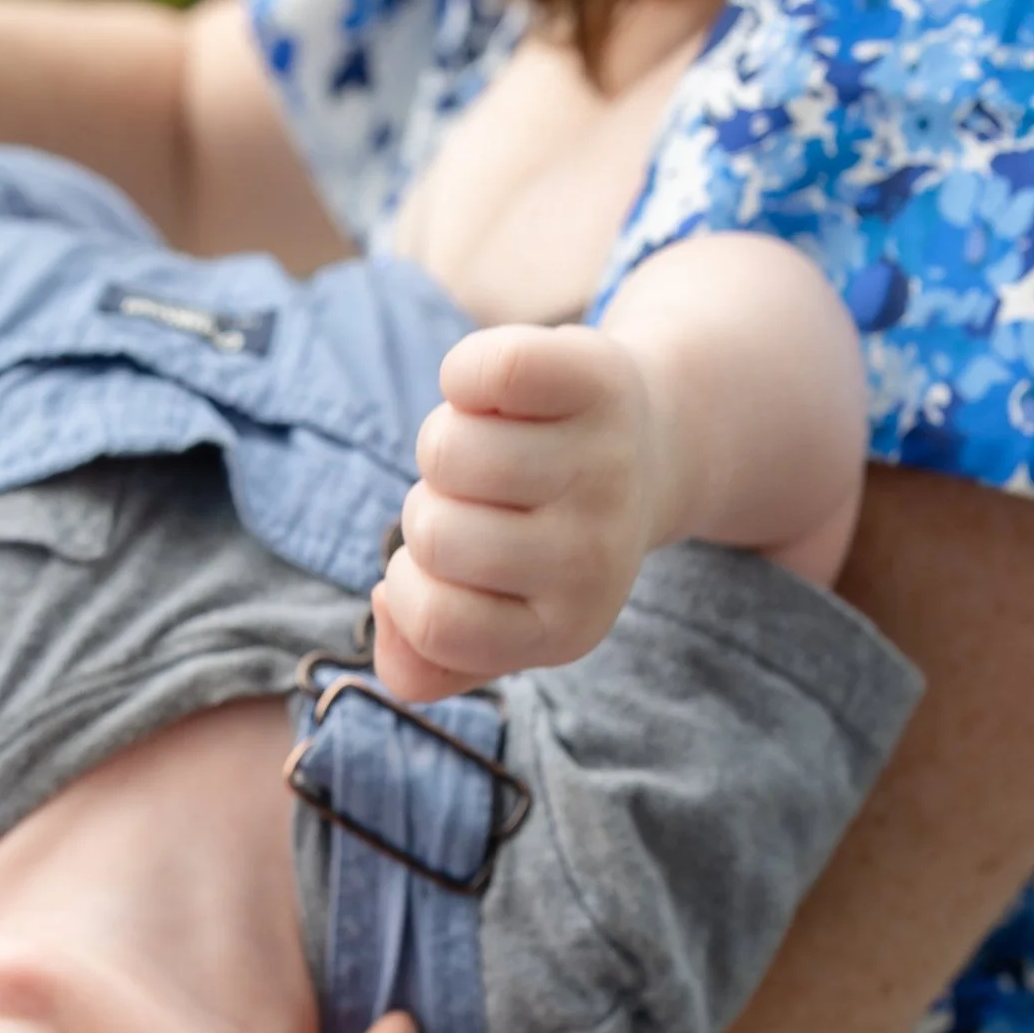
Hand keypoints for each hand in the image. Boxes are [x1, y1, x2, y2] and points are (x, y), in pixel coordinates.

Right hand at [372, 323, 674, 704]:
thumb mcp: (497, 620)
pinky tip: (500, 393)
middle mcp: (595, 558)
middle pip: (433, 533)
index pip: (434, 621)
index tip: (443, 565)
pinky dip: (465, 374)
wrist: (648, 450)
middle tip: (478, 499)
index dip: (409, 586)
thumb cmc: (542, 541)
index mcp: (566, 630)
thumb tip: (385, 604)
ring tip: (493, 445)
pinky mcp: (596, 381)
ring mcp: (603, 467)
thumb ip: (424, 661)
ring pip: (445, 451)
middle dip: (428, 508)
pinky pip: (483, 371)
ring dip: (447, 438)